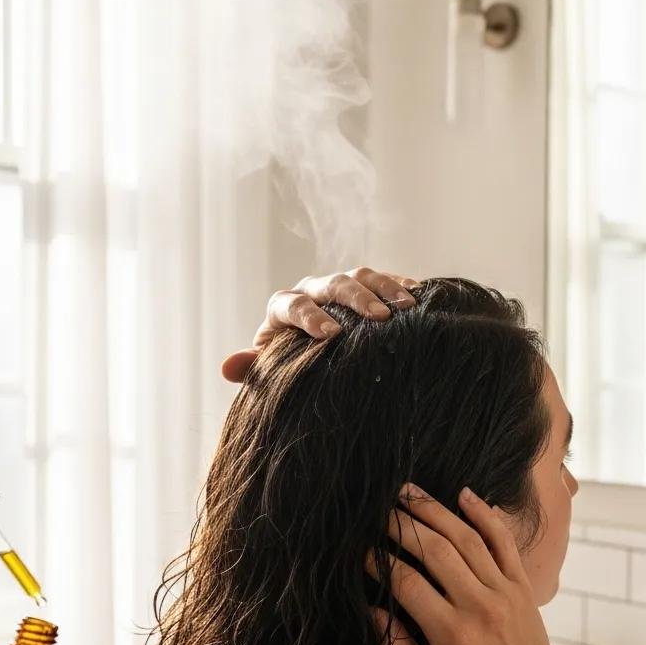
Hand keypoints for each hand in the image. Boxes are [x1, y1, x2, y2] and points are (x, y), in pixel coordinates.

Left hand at [221, 267, 419, 382]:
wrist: (308, 354)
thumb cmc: (287, 364)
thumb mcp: (270, 368)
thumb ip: (251, 367)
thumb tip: (226, 368)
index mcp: (284, 307)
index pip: (294, 304)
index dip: (310, 317)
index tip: (331, 335)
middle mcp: (311, 290)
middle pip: (332, 284)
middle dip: (356, 299)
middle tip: (379, 318)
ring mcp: (339, 286)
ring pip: (360, 275)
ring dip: (384, 289)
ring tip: (407, 308)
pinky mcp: (364, 287)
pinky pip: (383, 278)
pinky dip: (399, 285)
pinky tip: (419, 296)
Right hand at [367, 484, 570, 644]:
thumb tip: (371, 611)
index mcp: (453, 635)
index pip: (408, 585)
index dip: (382, 563)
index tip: (363, 551)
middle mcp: (480, 607)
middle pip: (436, 551)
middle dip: (403, 525)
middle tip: (380, 510)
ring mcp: (504, 592)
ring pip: (467, 538)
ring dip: (435, 511)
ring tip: (408, 492)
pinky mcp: (522, 585)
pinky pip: (503, 541)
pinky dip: (485, 514)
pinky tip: (463, 494)